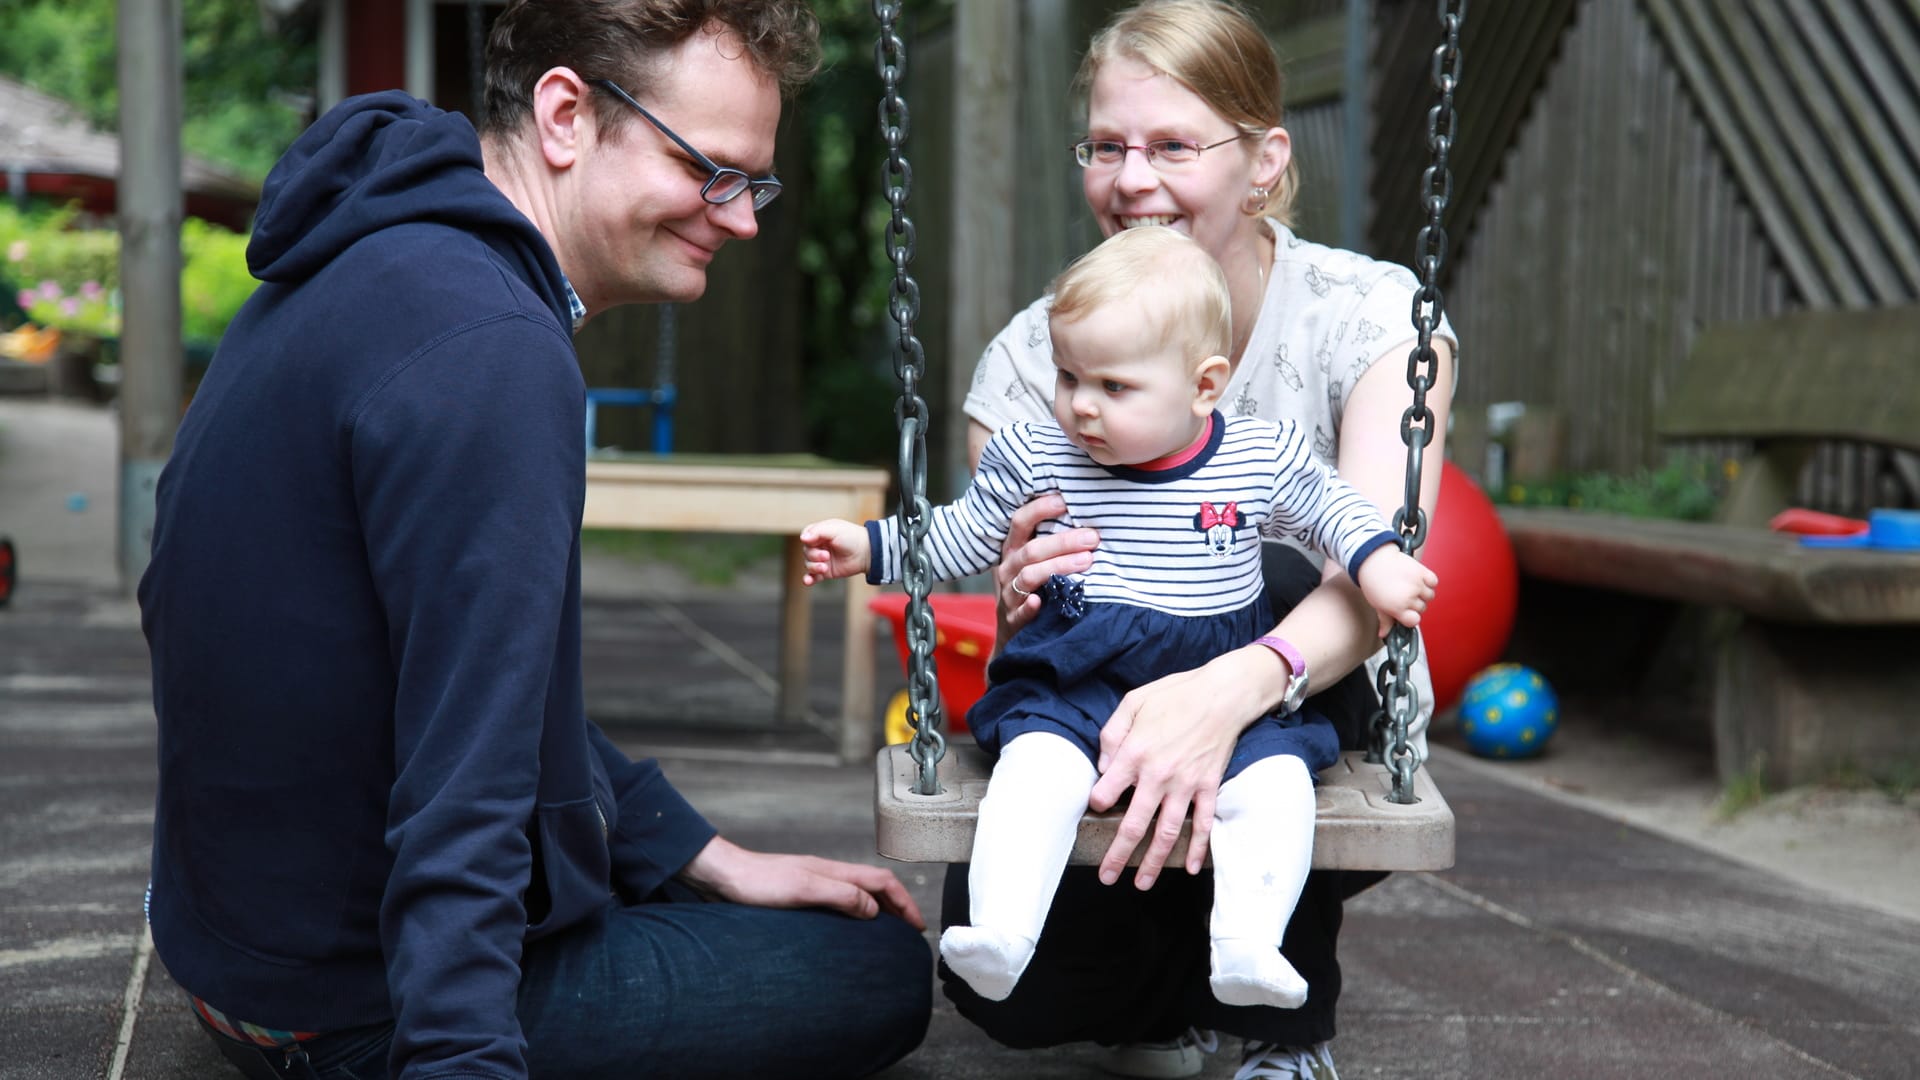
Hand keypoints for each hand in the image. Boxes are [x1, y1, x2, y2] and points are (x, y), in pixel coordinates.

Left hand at [679, 836, 925, 928]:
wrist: (722, 876)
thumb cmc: (757, 882)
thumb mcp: (803, 889)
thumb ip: (840, 895)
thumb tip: (872, 909)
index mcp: (833, 871)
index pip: (882, 881)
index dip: (904, 901)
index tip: (917, 925)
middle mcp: (827, 874)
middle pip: (874, 886)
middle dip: (896, 906)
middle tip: (908, 931)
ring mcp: (813, 883)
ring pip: (857, 893)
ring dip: (877, 910)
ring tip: (885, 933)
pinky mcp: (798, 894)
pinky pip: (838, 903)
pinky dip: (853, 914)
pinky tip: (845, 930)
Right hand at [799, 519, 868, 585]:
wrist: (867, 553)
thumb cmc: (851, 537)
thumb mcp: (834, 530)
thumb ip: (817, 532)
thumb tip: (802, 538)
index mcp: (820, 533)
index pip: (805, 537)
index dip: (807, 541)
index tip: (812, 542)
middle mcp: (819, 546)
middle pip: (806, 552)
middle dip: (814, 556)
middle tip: (827, 556)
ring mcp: (822, 560)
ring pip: (808, 564)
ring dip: (814, 567)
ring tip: (824, 568)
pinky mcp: (826, 572)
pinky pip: (813, 576)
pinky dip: (808, 579)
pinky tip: (808, 581)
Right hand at [991, 494, 1096, 650]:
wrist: (1016, 634)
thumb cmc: (1033, 589)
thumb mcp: (1035, 563)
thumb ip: (1053, 543)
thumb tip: (1090, 519)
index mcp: (1013, 550)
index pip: (1020, 522)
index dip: (1040, 509)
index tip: (1064, 501)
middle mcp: (1008, 569)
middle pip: (1032, 550)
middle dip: (1063, 542)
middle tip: (1092, 537)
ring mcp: (1009, 595)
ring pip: (1029, 576)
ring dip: (1057, 567)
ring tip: (1086, 561)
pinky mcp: (1013, 620)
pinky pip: (1019, 612)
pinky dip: (1029, 607)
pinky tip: (1039, 601)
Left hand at [1088, 648, 1272, 888]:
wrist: (1222, 694)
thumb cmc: (1175, 695)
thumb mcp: (1133, 702)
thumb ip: (1112, 734)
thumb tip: (1103, 766)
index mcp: (1134, 753)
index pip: (1106, 791)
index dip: (1097, 803)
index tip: (1095, 809)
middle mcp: (1158, 776)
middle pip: (1133, 825)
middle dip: (1117, 855)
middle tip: (1105, 877)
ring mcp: (1185, 785)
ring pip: (1166, 833)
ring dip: (1152, 862)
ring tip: (1140, 883)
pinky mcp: (1208, 787)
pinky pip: (1202, 824)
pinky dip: (1196, 849)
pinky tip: (1188, 868)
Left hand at [1356, 548, 1437, 636]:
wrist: (1373, 559)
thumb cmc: (1373, 582)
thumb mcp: (1376, 604)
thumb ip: (1385, 620)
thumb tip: (1384, 635)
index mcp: (1397, 608)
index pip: (1414, 621)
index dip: (1411, 617)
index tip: (1406, 612)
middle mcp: (1408, 598)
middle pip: (1422, 608)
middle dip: (1415, 603)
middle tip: (1404, 594)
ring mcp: (1416, 585)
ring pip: (1430, 596)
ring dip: (1423, 593)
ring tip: (1411, 586)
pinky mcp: (1421, 571)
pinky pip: (1433, 582)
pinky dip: (1429, 581)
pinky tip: (1419, 579)